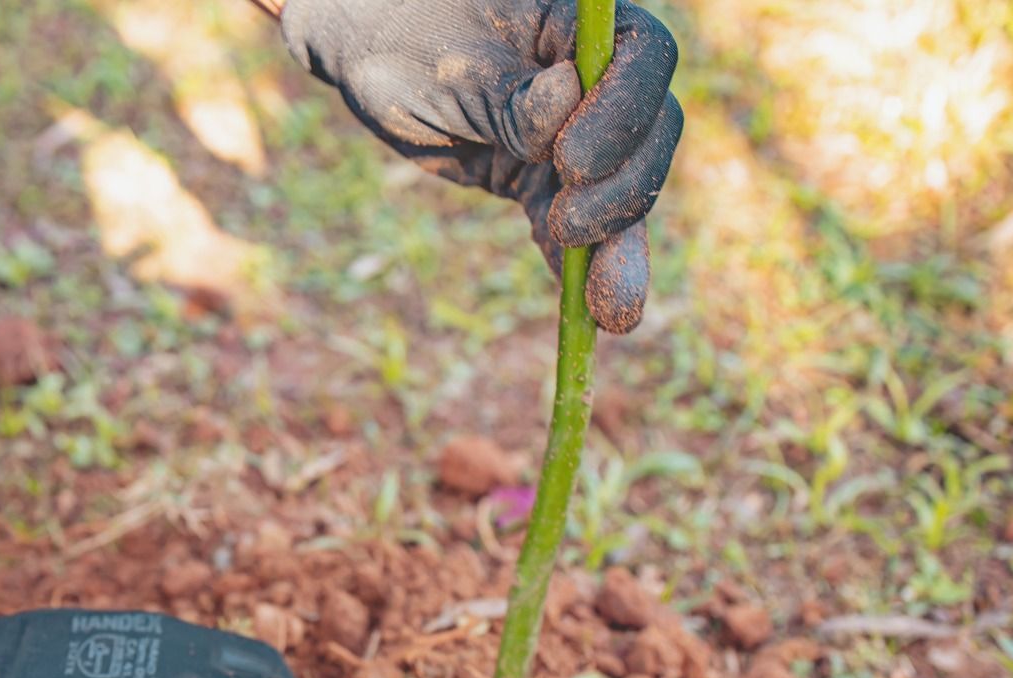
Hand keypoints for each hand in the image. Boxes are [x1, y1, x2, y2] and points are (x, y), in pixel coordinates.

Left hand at [281, 0, 681, 332]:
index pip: (641, 58)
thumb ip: (509, 92)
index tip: (571, 160)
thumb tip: (566, 96)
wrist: (367, 54)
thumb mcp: (452, 63)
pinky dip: (574, 267)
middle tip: (568, 225)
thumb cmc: (406, 36)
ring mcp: (569, 135)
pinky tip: (589, 315)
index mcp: (577, 27)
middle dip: (621, 190)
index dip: (624, 113)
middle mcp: (591, 80)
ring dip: (615, 250)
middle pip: (646, 134)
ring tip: (612, 312)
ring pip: (614, 193)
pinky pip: (568, 228)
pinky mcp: (540, 182)